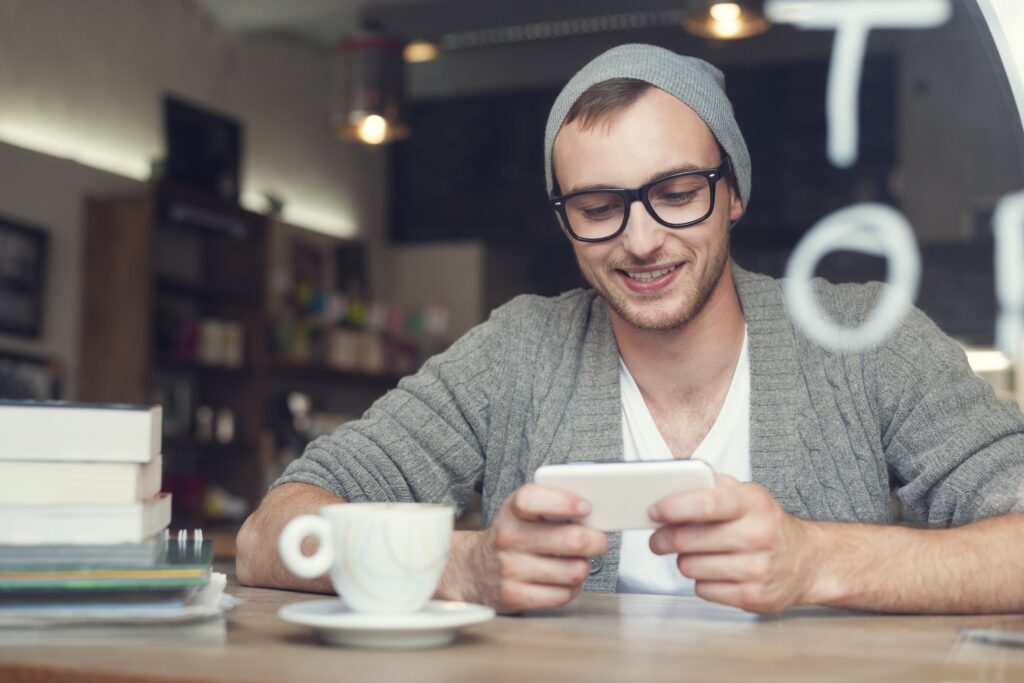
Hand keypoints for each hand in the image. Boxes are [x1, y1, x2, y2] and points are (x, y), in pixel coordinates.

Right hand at [453, 484, 607, 613]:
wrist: (474, 570)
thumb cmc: (511, 537)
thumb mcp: (523, 512)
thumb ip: (553, 504)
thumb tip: (594, 512)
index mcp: (512, 511)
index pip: (532, 499)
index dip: (564, 502)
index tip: (586, 507)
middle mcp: (508, 538)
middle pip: (571, 540)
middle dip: (597, 541)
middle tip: (599, 541)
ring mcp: (510, 569)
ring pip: (574, 570)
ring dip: (583, 567)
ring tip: (576, 561)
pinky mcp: (515, 596)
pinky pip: (563, 595)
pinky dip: (571, 588)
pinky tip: (563, 580)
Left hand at [648, 474, 819, 613]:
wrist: (807, 561)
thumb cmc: (765, 523)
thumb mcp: (746, 494)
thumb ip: (710, 486)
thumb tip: (668, 488)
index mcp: (754, 503)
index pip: (708, 504)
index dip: (674, 507)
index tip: (653, 511)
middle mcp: (759, 535)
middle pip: (688, 540)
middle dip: (664, 538)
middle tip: (658, 537)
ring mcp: (758, 569)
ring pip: (690, 567)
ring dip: (684, 560)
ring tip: (696, 553)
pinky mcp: (754, 598)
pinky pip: (702, 590)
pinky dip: (701, 581)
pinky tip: (715, 571)